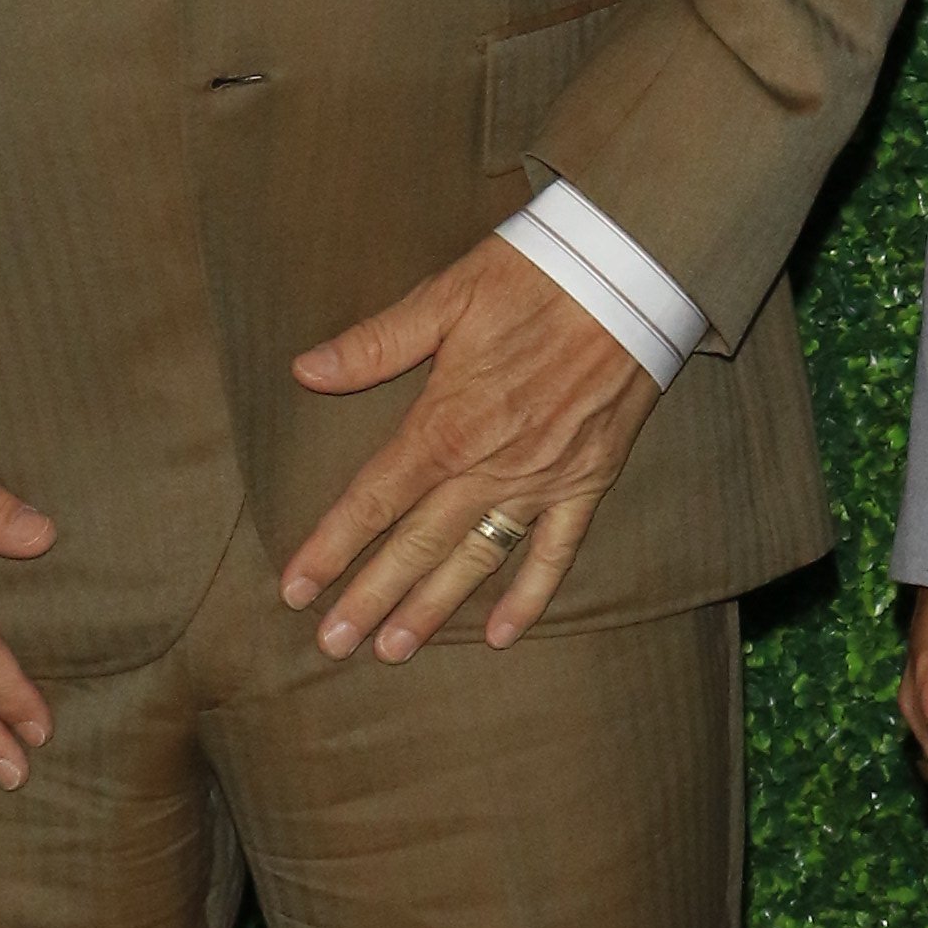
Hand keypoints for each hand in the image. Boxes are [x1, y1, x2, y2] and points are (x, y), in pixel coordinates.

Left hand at [284, 233, 659, 656]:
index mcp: (447, 423)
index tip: (296, 589)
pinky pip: (556, 552)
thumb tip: (305, 371)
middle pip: (417, 545)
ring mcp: (542, 481)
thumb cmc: (535, 278)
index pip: (374, 499)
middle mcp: (490, 465)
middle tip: (333, 645)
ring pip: (477, 559)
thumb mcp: (447, 297)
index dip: (331, 547)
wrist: (632, 277)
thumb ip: (376, 344)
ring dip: (434, 608)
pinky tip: (504, 635)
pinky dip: (531, 596)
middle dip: (371, 598)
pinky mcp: (588, 481)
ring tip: (394, 650)